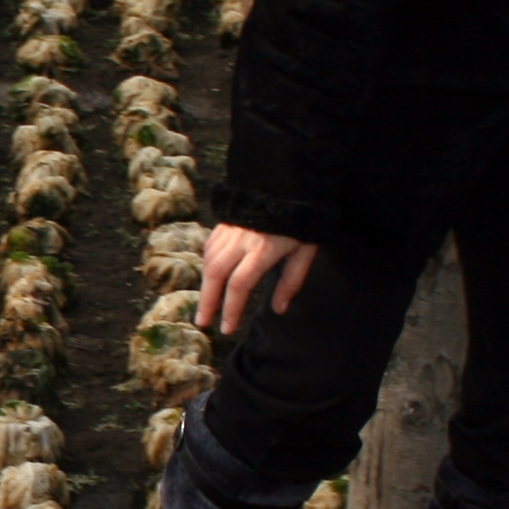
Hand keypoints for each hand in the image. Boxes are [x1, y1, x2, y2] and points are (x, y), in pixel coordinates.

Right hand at [198, 223, 318, 334]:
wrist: (289, 180)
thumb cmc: (301, 219)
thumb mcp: (305, 251)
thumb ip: (291, 281)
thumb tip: (279, 309)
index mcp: (263, 249)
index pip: (240, 285)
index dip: (232, 309)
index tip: (228, 328)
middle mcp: (241, 240)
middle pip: (217, 274)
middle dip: (208, 301)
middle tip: (203, 321)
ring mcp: (230, 229)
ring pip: (210, 260)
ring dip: (206, 285)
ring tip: (206, 304)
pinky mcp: (225, 221)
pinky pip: (210, 247)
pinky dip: (207, 265)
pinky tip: (209, 276)